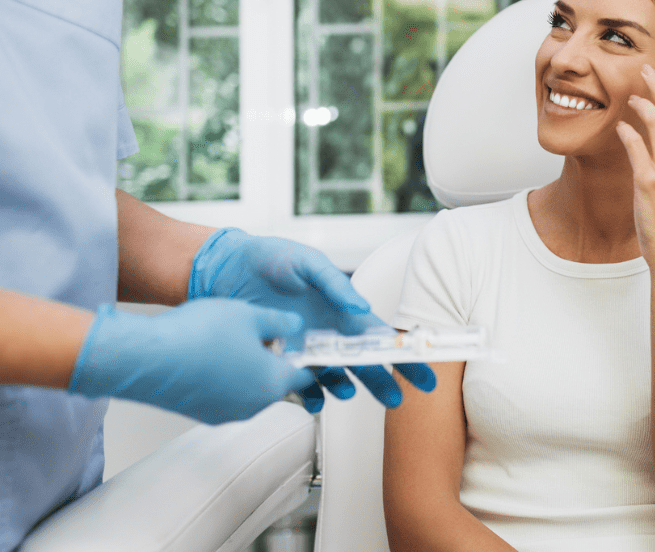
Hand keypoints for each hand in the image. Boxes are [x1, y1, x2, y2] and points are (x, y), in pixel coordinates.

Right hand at [68, 299, 314, 424]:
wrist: (145, 357)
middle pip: (277, 383)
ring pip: (250, 389)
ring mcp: (226, 413)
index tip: (313, 349)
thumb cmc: (196, 336)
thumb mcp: (250, 315)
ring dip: (248, 369)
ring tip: (232, 341)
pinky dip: (225, 379)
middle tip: (266, 336)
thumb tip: (295, 326)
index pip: (308, 375)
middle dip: (276, 361)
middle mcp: (253, 405)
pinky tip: (210, 355)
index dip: (312, 359)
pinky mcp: (202, 413)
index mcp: (273, 383)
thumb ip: (281, 322)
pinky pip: (224, 395)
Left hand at [188, 229, 435, 410]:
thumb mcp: (307, 263)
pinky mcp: (281, 359)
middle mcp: (329, 333)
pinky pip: (300, 385)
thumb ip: (335, 284)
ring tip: (345, 393)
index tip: (422, 375)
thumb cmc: (270, 258)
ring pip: (336, 378)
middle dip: (382, 383)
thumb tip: (361, 307)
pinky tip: (312, 401)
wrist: (226, 268)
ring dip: (344, 388)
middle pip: (365, 365)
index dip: (404, 357)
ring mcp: (307, 349)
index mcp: (343, 311)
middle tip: (395, 401)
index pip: (382, 338)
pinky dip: (309, 396)